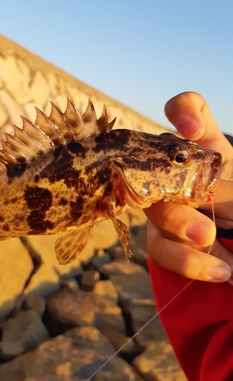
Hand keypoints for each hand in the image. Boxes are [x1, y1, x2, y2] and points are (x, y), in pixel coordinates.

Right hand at [144, 92, 232, 283]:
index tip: (194, 130)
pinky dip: (187, 261)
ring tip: (213, 247)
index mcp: (207, 148)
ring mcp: (167, 203)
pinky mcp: (162, 238)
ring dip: (179, 228)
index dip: (183, 111)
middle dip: (179, 186)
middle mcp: (179, 170)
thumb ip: (228, 188)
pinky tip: (221, 271)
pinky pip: (160, 247)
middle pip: (157, 164)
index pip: (187, 109)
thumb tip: (206, 201)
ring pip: (154, 209)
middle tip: (206, 225)